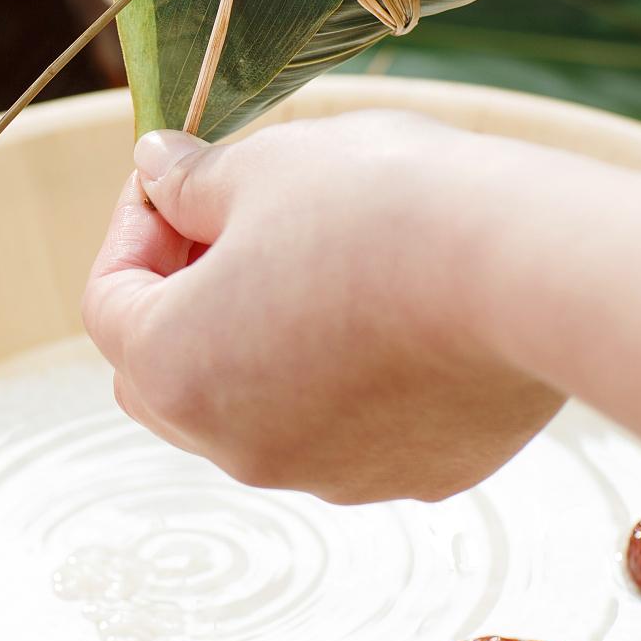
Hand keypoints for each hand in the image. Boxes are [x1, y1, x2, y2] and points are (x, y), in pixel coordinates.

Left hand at [79, 106, 640, 565]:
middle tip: (228, 219)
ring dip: (265, 337)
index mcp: (175, 370)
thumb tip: (159, 175)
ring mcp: (330, 475)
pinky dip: (350, 373)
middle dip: (184, 295)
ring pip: (260, 406)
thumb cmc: (380, 208)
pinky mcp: (417, 475)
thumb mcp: (263, 165)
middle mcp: (237, 447)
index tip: (177, 176)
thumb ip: (192, 180)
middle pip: (170, 372)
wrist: (531, 269)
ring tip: (320, 255)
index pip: (109, 300)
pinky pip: (352, 425)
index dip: (135, 224)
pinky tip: (395, 304)